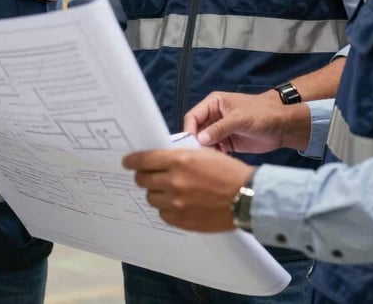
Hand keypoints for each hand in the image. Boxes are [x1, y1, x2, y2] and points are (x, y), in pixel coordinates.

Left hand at [122, 148, 251, 232]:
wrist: (245, 197)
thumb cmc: (227, 171)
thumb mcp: (202, 153)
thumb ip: (179, 155)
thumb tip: (161, 157)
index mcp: (178, 160)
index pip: (144, 160)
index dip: (132, 161)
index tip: (127, 162)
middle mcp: (174, 181)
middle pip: (143, 179)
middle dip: (143, 176)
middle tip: (147, 176)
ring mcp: (177, 202)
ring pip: (151, 197)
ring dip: (156, 192)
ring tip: (167, 190)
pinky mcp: (182, 219)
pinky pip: (163, 214)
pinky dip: (167, 208)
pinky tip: (176, 204)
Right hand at [184, 90, 309, 153]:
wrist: (282, 126)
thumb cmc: (261, 114)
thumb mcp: (239, 119)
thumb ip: (219, 128)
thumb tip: (200, 139)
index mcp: (213, 103)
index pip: (193, 117)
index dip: (190, 130)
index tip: (190, 145)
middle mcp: (213, 116)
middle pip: (196, 131)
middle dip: (196, 143)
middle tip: (198, 157)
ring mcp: (220, 130)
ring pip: (204, 142)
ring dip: (205, 152)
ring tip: (209, 162)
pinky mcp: (227, 143)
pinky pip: (215, 150)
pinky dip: (214, 157)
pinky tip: (218, 163)